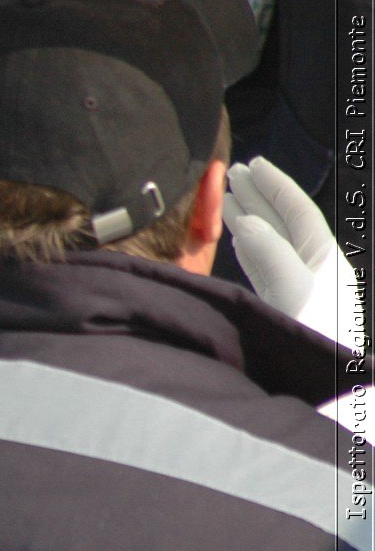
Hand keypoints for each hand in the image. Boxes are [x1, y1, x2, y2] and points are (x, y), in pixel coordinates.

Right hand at [224, 156, 360, 347]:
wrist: (321, 386)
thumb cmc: (311, 335)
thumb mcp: (292, 289)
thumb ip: (270, 251)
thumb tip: (246, 221)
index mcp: (323, 257)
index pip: (297, 209)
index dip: (275, 185)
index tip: (252, 165)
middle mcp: (313, 266)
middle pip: (283, 221)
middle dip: (258, 196)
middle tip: (233, 174)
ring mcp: (297, 284)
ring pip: (270, 240)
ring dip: (249, 217)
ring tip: (228, 199)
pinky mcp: (282, 303)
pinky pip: (263, 263)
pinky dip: (249, 245)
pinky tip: (238, 237)